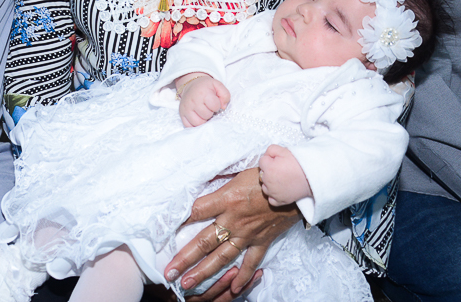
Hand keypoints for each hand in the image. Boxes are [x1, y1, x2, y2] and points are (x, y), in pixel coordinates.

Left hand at [165, 168, 299, 300]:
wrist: (297, 184)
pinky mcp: (262, 240)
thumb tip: (200, 176)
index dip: (179, 220)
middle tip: (169, 273)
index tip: (164, 231)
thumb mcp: (238, 170)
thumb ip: (219, 179)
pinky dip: (242, 277)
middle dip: (184, 258)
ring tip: (188, 284)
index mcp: (227, 199)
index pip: (196, 211)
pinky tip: (233, 289)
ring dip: (204, 272)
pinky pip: (250, 262)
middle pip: (204, 242)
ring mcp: (248, 233)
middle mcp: (234, 220)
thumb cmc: (267, 173)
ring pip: (222, 257)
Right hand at [179, 76, 229, 127]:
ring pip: (198, 123)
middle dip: (210, 112)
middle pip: (207, 115)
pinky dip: (194, 124)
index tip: (213, 102)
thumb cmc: (205, 86)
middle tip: (207, 107)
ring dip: (203, 120)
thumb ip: (225, 95)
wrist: (190, 84)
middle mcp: (193, 101)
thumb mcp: (218, 85)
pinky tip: (197, 117)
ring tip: (202, 113)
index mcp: (203, 93)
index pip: (215, 106)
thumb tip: (223, 107)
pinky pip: (189, 126)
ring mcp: (186, 108)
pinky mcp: (181, 114)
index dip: (217, 105)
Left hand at [258, 145, 310, 206]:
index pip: (261, 161)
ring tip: (281, 179)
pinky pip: (271, 200)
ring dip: (269, 184)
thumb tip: (266, 156)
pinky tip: (279, 190)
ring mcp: (273, 193)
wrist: (311, 177)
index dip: (270, 159)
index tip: (278, 160)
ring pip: (265, 187)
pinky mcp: (280, 201)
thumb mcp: (284, 150)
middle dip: (268, 170)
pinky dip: (273, 196)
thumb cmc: (298, 163)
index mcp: (268, 168)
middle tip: (281, 169)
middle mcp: (268, 181)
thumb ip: (271, 150)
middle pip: (262, 174)